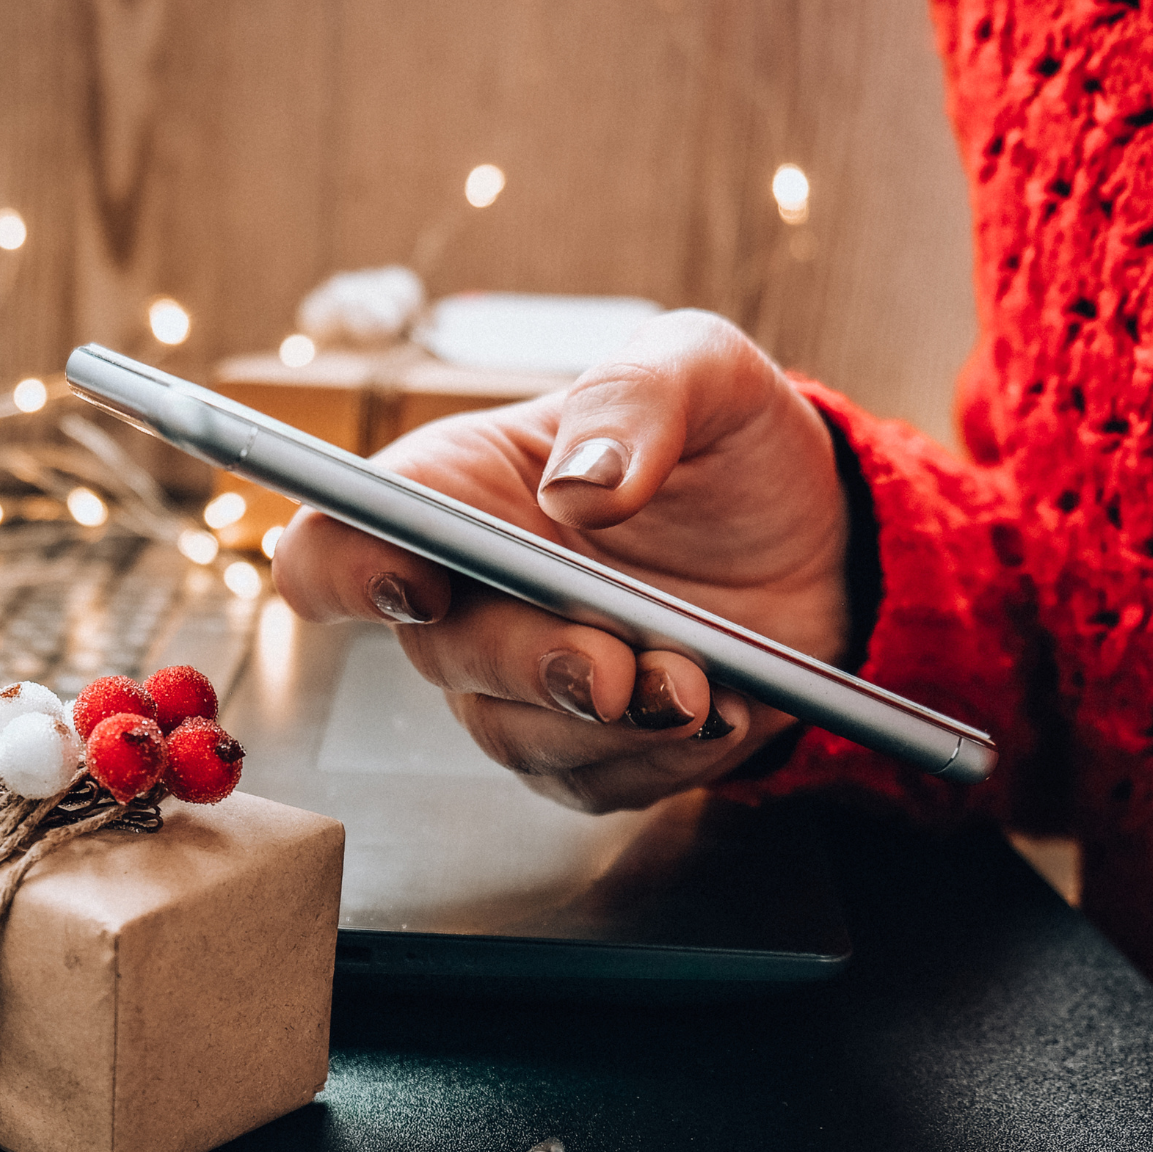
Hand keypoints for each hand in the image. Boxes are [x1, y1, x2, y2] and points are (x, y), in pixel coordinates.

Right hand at [270, 310, 850, 812]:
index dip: (347, 572)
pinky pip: (590, 782)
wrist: (815, 537)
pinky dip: (659, 759)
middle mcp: (463, 593)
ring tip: (700, 689)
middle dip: (527, 666)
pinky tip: (724, 711)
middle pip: (435, 653)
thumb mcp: (704, 369)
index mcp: (454, 489)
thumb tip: (581, 486)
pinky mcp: (580, 748)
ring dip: (606, 726)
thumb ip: (637, 396)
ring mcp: (517, 679)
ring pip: (513, 734)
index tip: (423, 585)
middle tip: (611, 669)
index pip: (337, 541)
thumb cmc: (726, 443)